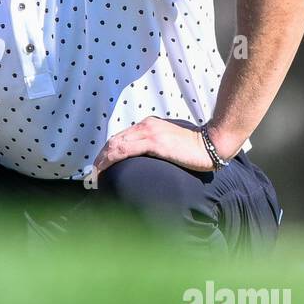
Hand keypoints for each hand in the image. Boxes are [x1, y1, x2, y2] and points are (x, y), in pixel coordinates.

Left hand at [91, 117, 215, 175]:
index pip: (120, 139)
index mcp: (148, 125)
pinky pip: (125, 150)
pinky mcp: (155, 142)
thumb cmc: (192, 149)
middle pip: (114, 141)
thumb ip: (153, 149)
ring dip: (102, 162)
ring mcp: (149, 132)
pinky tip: (105, 170)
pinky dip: (111, 160)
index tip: (98, 170)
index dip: (106, 154)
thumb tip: (141, 163)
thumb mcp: (167, 145)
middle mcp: (145, 126)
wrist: (211, 144)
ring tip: (95, 177)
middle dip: (100, 159)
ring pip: (116, 145)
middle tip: (92, 177)